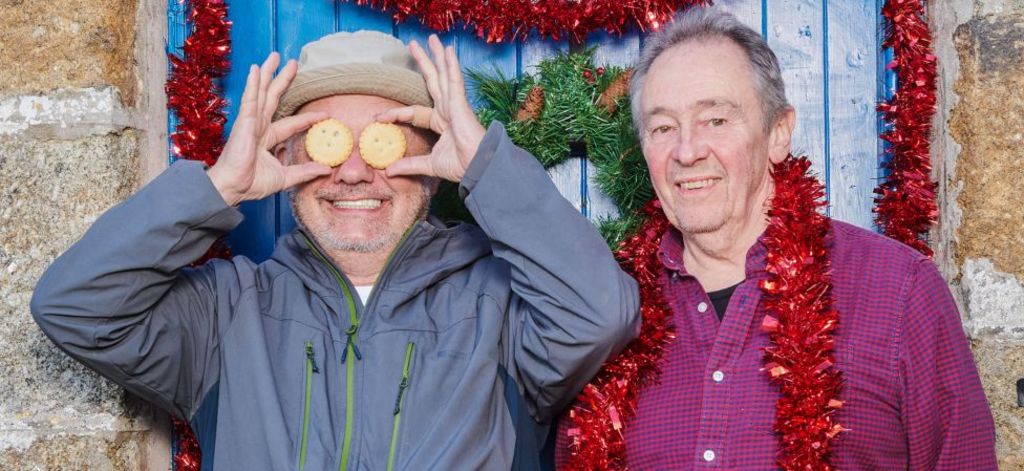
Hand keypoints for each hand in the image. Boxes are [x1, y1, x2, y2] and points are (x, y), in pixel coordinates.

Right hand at [207, 53, 331, 205]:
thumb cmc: (251, 183)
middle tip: (293, 63)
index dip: (307, 118)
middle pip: (273, 98)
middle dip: (282, 80)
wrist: (233, 188)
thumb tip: (326, 169)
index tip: (324, 115)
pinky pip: (250, 99)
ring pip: (261, 92)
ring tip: (276, 56)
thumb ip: (304, 172)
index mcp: (267, 138)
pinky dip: (253, 84)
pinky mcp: (243, 122)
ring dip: (268, 73)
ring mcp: (250, 122)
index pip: (291, 124)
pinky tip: (256, 69)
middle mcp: (258, 126)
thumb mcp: (285, 177)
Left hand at [376, 35, 485, 181]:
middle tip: (413, 45)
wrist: (477, 168)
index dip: (396, 113)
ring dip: (437, 56)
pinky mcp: (461, 104)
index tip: (378, 118)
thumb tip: (388, 171)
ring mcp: (455, 105)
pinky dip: (451, 65)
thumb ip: (409, 165)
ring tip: (431, 39)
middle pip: (433, 80)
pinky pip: (454, 80)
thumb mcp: (428, 164)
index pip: (413, 112)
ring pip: (444, 75)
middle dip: (424, 62)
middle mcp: (447, 110)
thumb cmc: (460, 166)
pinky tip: (447, 50)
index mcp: (441, 122)